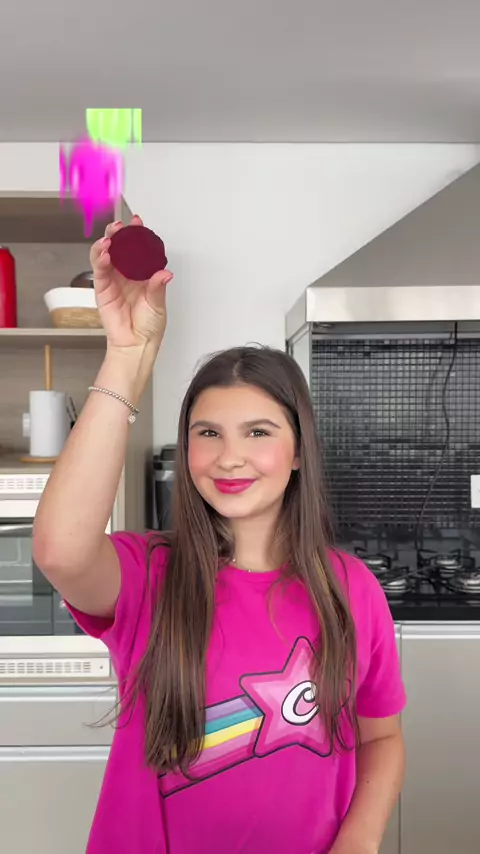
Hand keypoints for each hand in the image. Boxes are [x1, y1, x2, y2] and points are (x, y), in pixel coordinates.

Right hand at [90, 215, 172, 349]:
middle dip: (118, 234)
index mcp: (143, 274)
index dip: (137, 235)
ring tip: (110, 237)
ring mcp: (114, 280)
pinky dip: (99, 258)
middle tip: (121, 226)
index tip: (138, 223)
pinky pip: (99, 270)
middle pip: (119, 248)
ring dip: (106, 242)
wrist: (136, 343)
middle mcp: (127, 274)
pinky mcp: (102, 288)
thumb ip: (157, 288)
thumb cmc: (149, 326)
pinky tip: (104, 252)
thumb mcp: (158, 304)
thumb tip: (165, 274)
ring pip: (106, 254)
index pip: (138, 249)